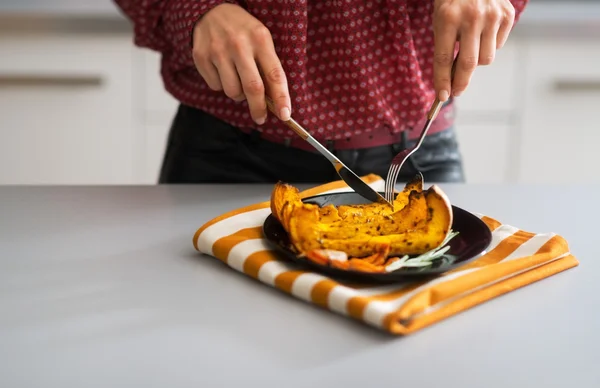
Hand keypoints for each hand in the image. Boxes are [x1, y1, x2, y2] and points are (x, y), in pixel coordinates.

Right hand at [192, 4, 290, 123]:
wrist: (210, 11)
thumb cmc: (243, 31)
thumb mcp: (261, 39)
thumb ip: (268, 66)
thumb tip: (274, 101)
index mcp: (260, 39)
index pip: (274, 75)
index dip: (281, 98)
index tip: (285, 115)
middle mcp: (239, 44)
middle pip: (252, 88)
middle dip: (258, 108)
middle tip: (261, 118)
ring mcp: (218, 51)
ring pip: (232, 91)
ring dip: (238, 94)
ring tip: (238, 80)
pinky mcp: (201, 57)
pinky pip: (215, 86)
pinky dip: (221, 85)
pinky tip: (222, 70)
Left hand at [433, 0, 515, 100]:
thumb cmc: (453, 1)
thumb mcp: (442, 19)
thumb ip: (446, 46)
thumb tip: (452, 79)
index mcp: (448, 18)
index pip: (444, 58)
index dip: (442, 81)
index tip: (443, 96)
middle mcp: (472, 17)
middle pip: (468, 64)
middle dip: (461, 83)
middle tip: (456, 92)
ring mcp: (492, 16)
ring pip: (486, 59)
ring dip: (476, 61)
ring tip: (470, 47)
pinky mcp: (507, 15)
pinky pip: (498, 46)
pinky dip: (489, 46)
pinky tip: (483, 32)